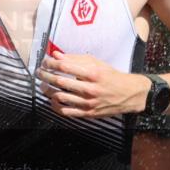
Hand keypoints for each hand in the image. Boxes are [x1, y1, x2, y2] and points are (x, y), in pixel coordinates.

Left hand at [37, 50, 151, 117]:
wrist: (129, 94)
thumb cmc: (111, 76)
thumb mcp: (96, 63)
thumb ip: (76, 59)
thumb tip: (57, 55)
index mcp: (92, 73)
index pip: (65, 67)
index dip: (50, 63)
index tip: (45, 61)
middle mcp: (90, 89)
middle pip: (59, 81)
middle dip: (45, 75)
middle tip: (40, 72)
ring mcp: (88, 103)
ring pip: (60, 97)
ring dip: (47, 90)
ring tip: (43, 85)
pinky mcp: (88, 114)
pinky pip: (66, 112)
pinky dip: (55, 106)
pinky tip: (52, 100)